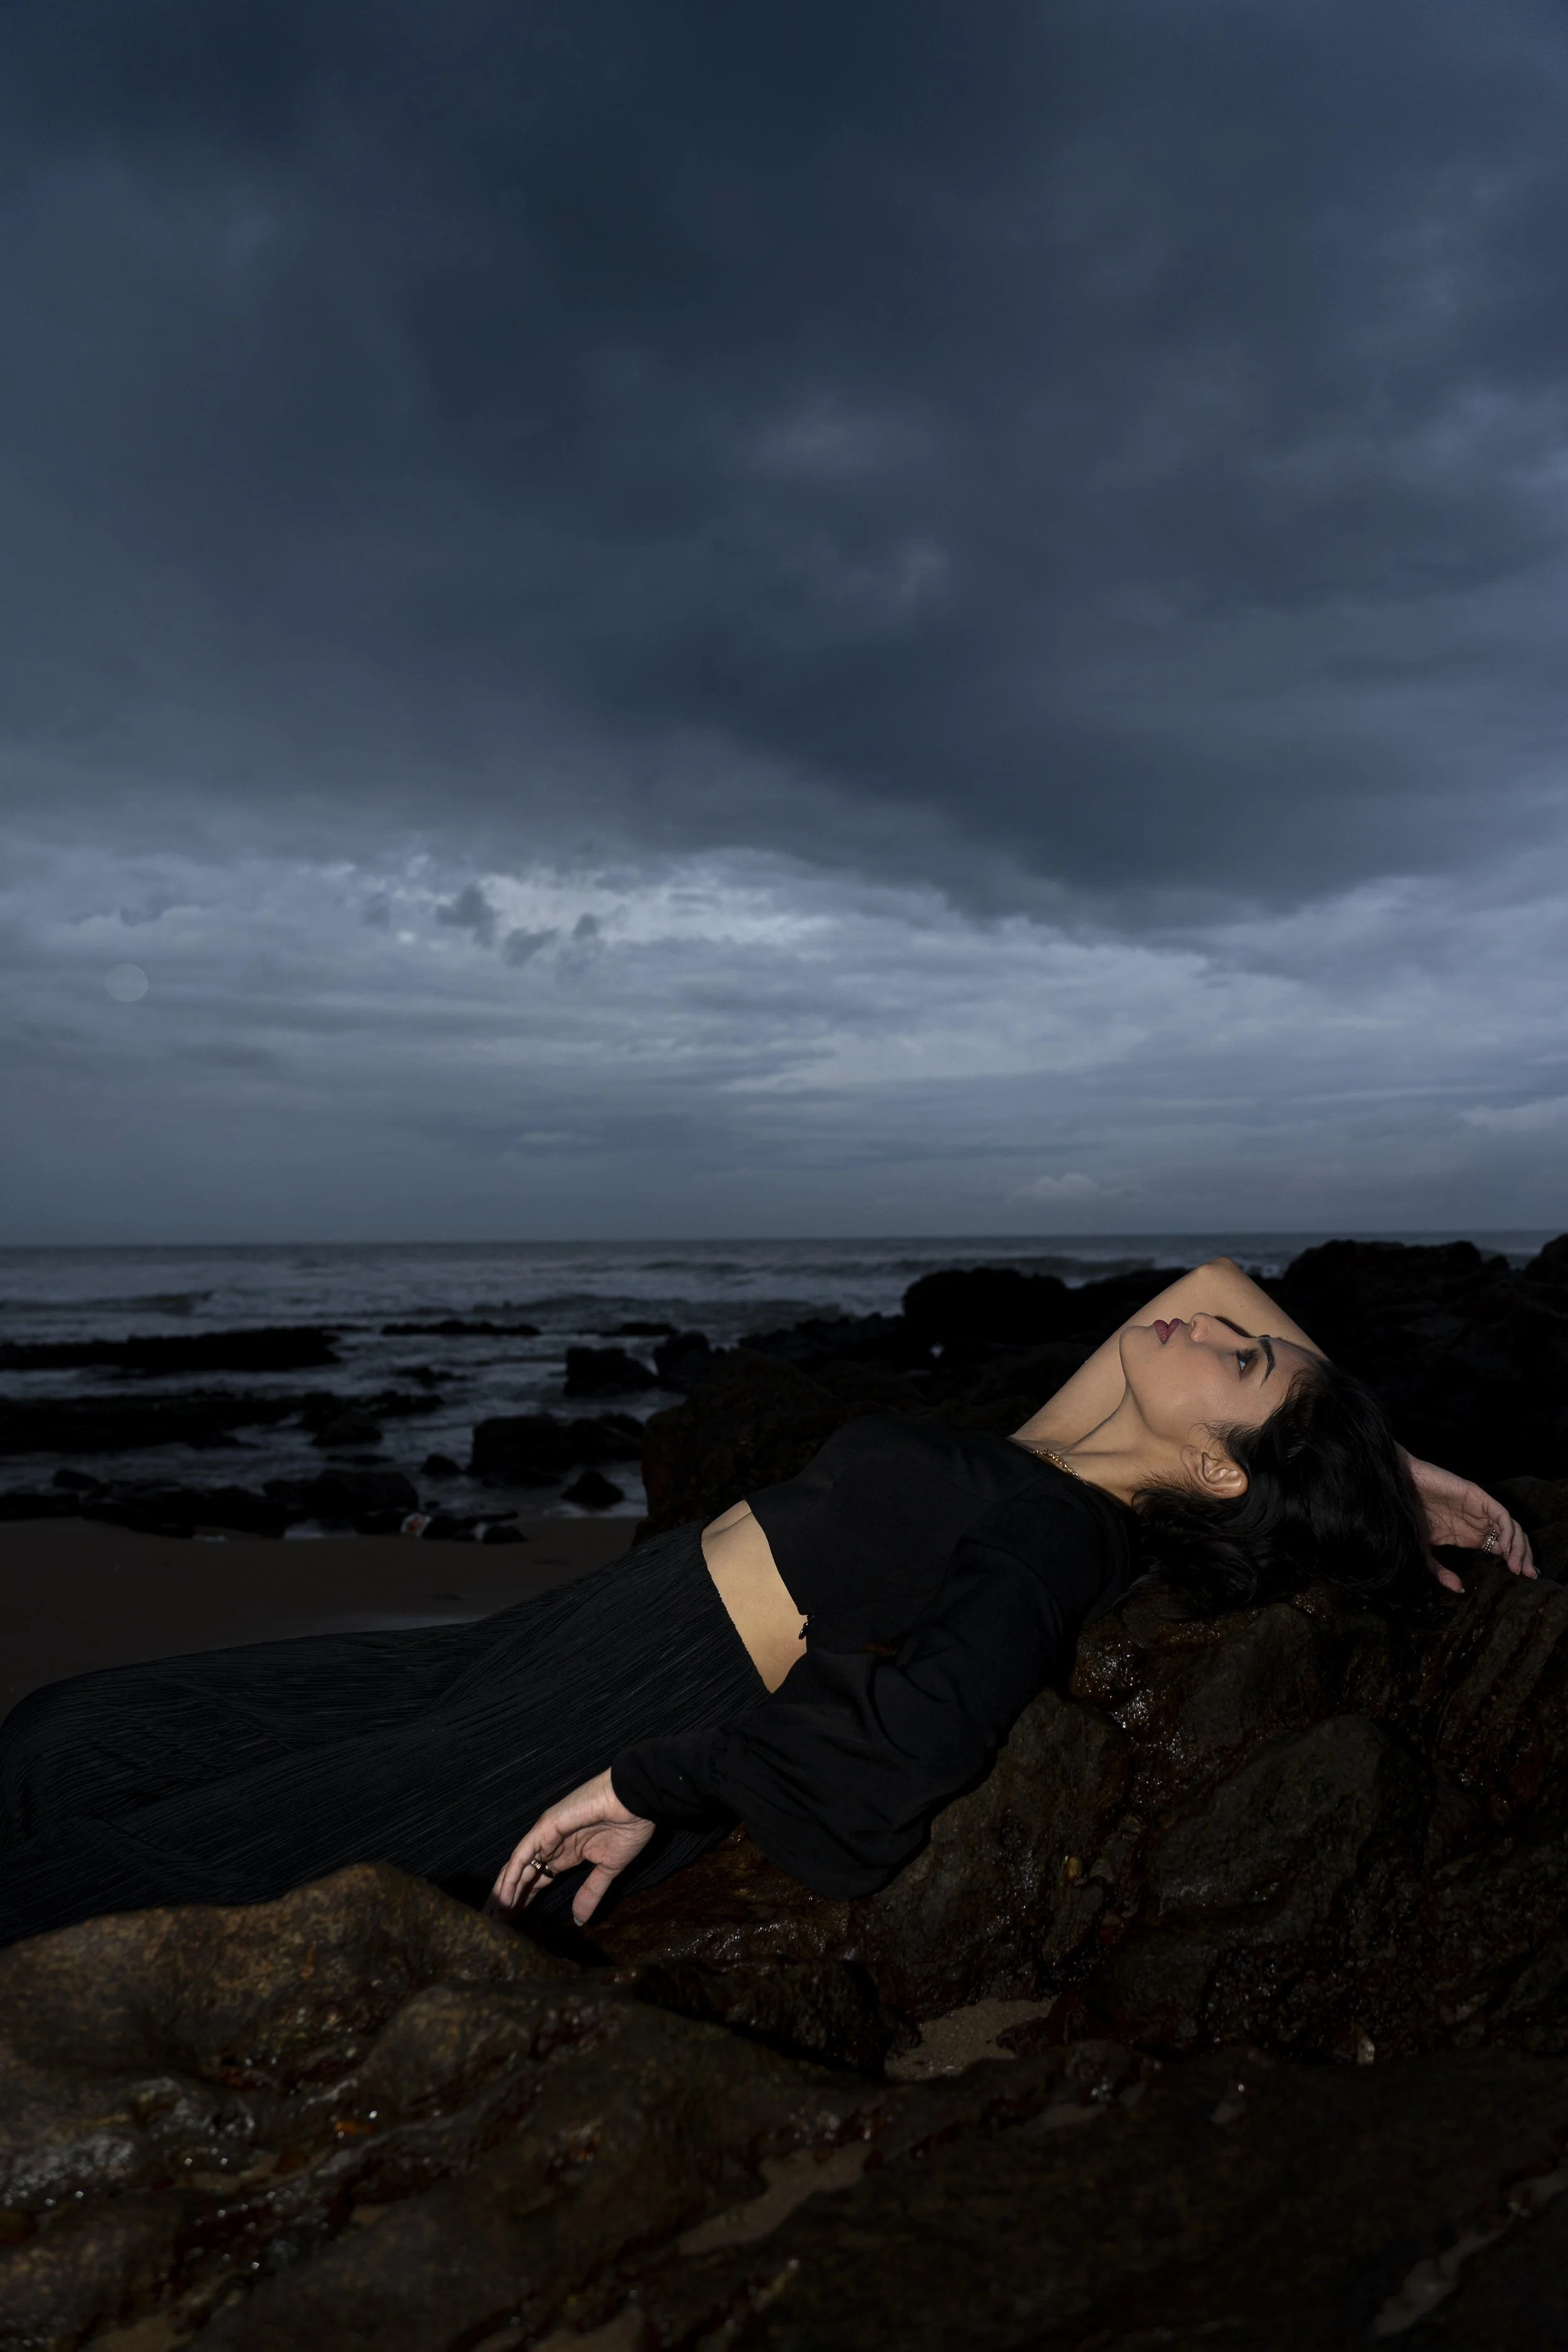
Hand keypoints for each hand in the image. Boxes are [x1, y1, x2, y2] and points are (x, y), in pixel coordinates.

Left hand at [487, 1768, 653, 1927]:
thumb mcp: (609, 1868)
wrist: (636, 1800)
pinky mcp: (545, 1828)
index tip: (515, 1924)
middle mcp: (551, 1845)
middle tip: (495, 1927)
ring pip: (517, 1867)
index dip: (525, 1901)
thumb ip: (591, 1892)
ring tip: (493, 1918)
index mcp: (566, 1854)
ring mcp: (546, 1835)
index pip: (537, 1881)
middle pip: (522, 1876)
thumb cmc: (628, 1828)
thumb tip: (581, 1919)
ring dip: (504, 1892)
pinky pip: (523, 1855)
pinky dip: (512, 1877)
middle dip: (509, 1900)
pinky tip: (505, 1898)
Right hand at [1400, 1452, 1536, 1592]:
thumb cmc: (1410, 1516)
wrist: (1400, 1489)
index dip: (1516, 1563)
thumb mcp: (1423, 1551)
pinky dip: (1508, 1531)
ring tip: (1516, 1566)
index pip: (1504, 1550)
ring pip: (1513, 1528)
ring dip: (1520, 1547)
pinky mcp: (1480, 1498)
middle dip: (1525, 1557)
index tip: (1520, 1580)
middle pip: (1514, 1540)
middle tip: (1529, 1575)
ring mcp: (1482, 1511)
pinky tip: (1504, 1548)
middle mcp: (1481, 1524)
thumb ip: (1440, 1571)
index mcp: (1473, 1536)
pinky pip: (1502, 1516)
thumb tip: (1459, 1590)